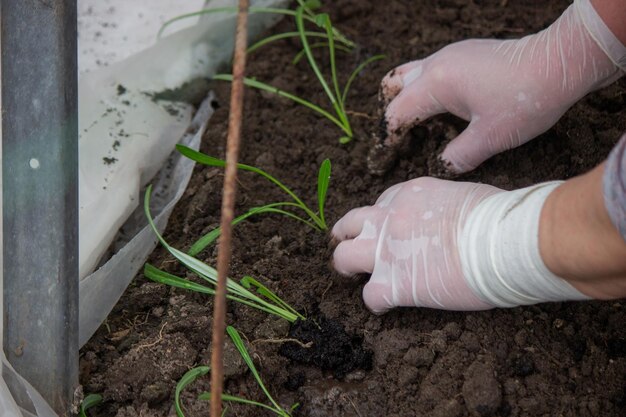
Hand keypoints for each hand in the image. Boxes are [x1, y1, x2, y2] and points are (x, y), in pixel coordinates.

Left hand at [331, 178, 498, 311]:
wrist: (504, 241)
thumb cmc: (498, 218)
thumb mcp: (465, 195)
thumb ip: (446, 205)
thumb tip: (457, 219)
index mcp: (410, 194)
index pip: (382, 203)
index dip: (384, 219)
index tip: (393, 231)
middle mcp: (390, 217)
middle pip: (351, 223)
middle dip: (349, 236)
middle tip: (356, 248)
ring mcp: (387, 250)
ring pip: (343, 257)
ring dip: (347, 267)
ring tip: (356, 277)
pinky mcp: (394, 283)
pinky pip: (370, 296)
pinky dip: (376, 303)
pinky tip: (387, 306)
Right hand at [368, 0, 622, 175]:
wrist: (561, 63)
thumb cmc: (525, 100)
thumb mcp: (490, 139)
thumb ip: (458, 157)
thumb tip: (441, 167)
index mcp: (436, 83)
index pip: (397, 112)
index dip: (391, 136)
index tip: (391, 155)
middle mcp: (437, 64)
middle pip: (395, 86)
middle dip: (394, 113)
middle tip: (403, 139)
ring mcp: (452, 55)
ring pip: (413, 75)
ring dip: (410, 99)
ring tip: (421, 126)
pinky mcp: (466, 54)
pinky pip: (433, 71)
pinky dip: (428, 91)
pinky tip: (446, 111)